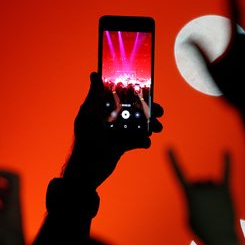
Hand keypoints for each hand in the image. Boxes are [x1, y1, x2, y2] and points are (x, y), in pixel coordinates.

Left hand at [63, 72, 162, 189]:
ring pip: (138, 124)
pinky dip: (143, 140)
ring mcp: (117, 131)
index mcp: (103, 108)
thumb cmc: (85, 140)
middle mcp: (111, 117)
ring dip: (150, 124)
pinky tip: (145, 142)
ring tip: (158, 128)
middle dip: (148, 109)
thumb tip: (94, 74)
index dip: (136, 92)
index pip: (122, 95)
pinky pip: (137, 140)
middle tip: (160, 111)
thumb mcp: (88, 115)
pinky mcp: (122, 145)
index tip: (149, 90)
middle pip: (133, 109)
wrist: (87, 171)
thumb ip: (94, 96)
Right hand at [167, 149, 236, 244]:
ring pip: (212, 183)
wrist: (220, 239)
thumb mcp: (189, 217)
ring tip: (217, 209)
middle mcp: (201, 187)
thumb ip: (194, 202)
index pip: (178, 174)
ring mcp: (215, 188)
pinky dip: (227, 162)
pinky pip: (227, 172)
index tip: (168, 147)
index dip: (173, 160)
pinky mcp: (226, 190)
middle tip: (208, 212)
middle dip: (203, 195)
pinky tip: (227, 151)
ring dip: (213, 194)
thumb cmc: (202, 231)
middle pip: (200, 183)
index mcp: (189, 193)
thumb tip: (204, 194)